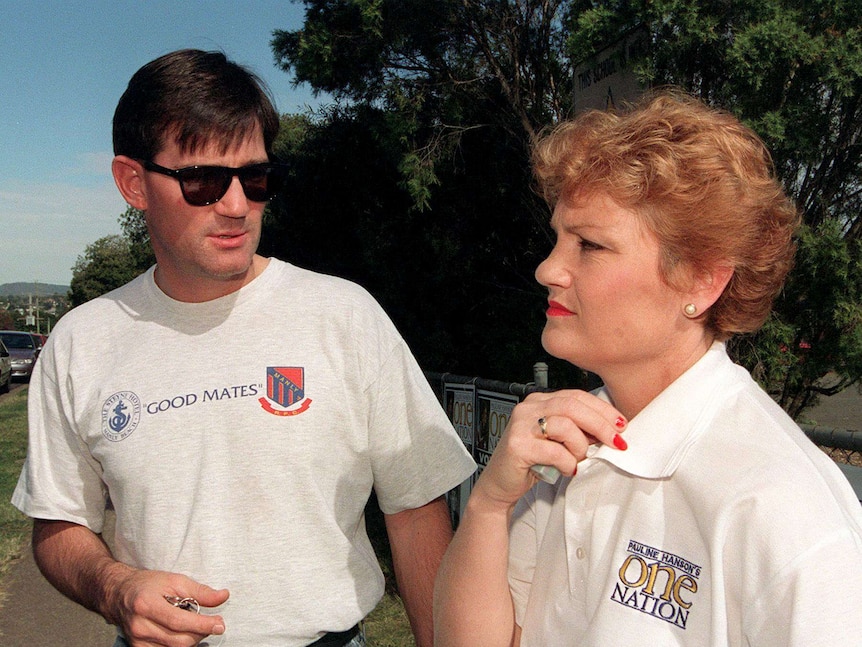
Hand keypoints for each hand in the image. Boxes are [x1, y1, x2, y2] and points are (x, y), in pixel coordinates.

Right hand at [105, 568, 228, 646]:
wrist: (120, 594)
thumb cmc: (148, 585)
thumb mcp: (175, 580)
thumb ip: (200, 591)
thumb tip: (223, 596)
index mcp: (147, 605)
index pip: (178, 621)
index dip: (202, 624)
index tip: (219, 624)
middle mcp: (139, 626)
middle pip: (177, 640)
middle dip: (200, 633)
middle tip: (212, 623)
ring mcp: (137, 640)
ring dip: (192, 640)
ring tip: (196, 625)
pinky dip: (179, 645)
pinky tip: (183, 633)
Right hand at [474, 390, 626, 508]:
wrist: (500, 484)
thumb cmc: (532, 462)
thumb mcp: (558, 440)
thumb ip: (578, 429)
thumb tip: (611, 430)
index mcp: (539, 401)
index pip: (576, 396)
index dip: (602, 410)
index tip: (621, 425)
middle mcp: (528, 408)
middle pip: (573, 406)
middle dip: (600, 424)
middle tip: (616, 441)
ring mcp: (520, 425)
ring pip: (565, 425)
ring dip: (580, 447)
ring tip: (578, 460)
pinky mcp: (517, 446)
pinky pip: (555, 451)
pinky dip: (568, 463)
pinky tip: (567, 470)